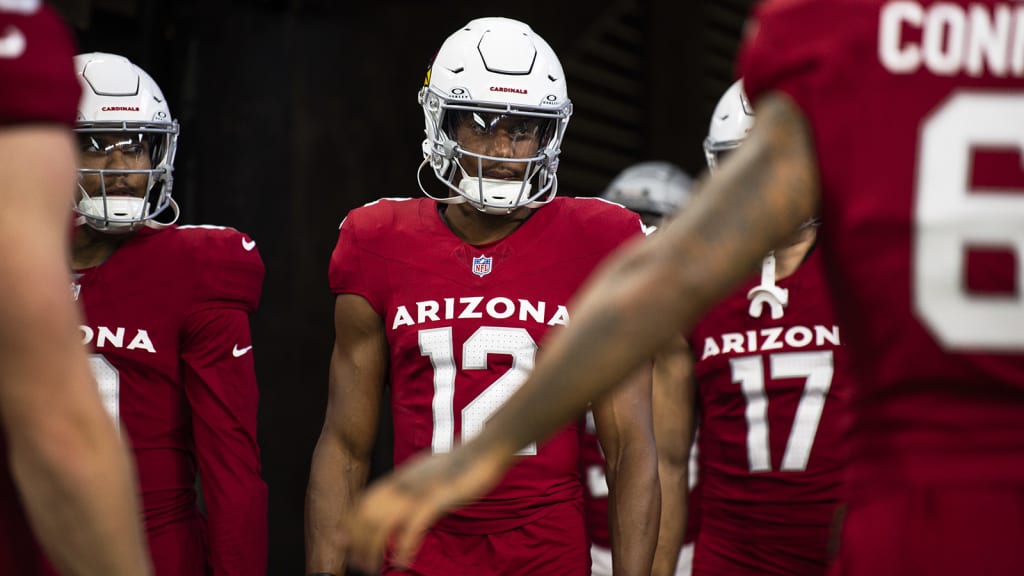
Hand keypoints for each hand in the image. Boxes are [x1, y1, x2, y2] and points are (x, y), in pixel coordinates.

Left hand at [341, 445, 510, 573]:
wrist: (484, 451)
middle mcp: (404, 483)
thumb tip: (403, 503)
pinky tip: (402, 562)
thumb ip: (413, 488)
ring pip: (384, 521)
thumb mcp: (429, 475)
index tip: (342, 540)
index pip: (366, 499)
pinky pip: (413, 526)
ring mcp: (419, 491)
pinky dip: (404, 546)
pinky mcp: (436, 499)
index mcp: (401, 477)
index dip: (351, 520)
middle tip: (356, 562)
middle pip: (368, 512)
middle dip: (358, 540)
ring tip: (370, 567)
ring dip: (373, 547)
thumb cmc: (461, 466)